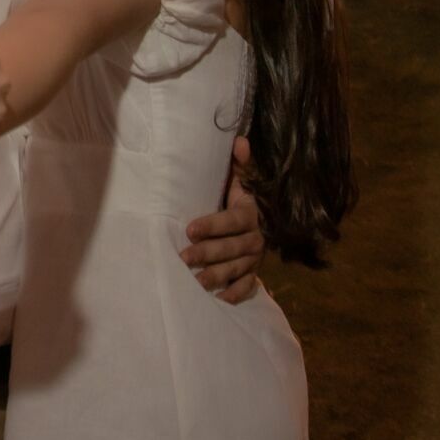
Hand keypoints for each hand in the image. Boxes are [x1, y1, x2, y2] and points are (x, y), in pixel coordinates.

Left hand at [180, 137, 264, 303]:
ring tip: (196, 282)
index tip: (189, 229)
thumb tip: (239, 140)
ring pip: (238, 268)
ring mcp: (255, 258)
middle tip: (184, 257)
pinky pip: (249, 286)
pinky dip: (238, 293)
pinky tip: (222, 299)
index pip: (233, 220)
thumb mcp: (237, 182)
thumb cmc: (233, 200)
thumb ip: (238, 165)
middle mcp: (255, 237)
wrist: (251, 224)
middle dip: (208, 253)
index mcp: (250, 213)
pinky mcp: (253, 274)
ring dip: (218, 276)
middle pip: (233, 247)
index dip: (213, 225)